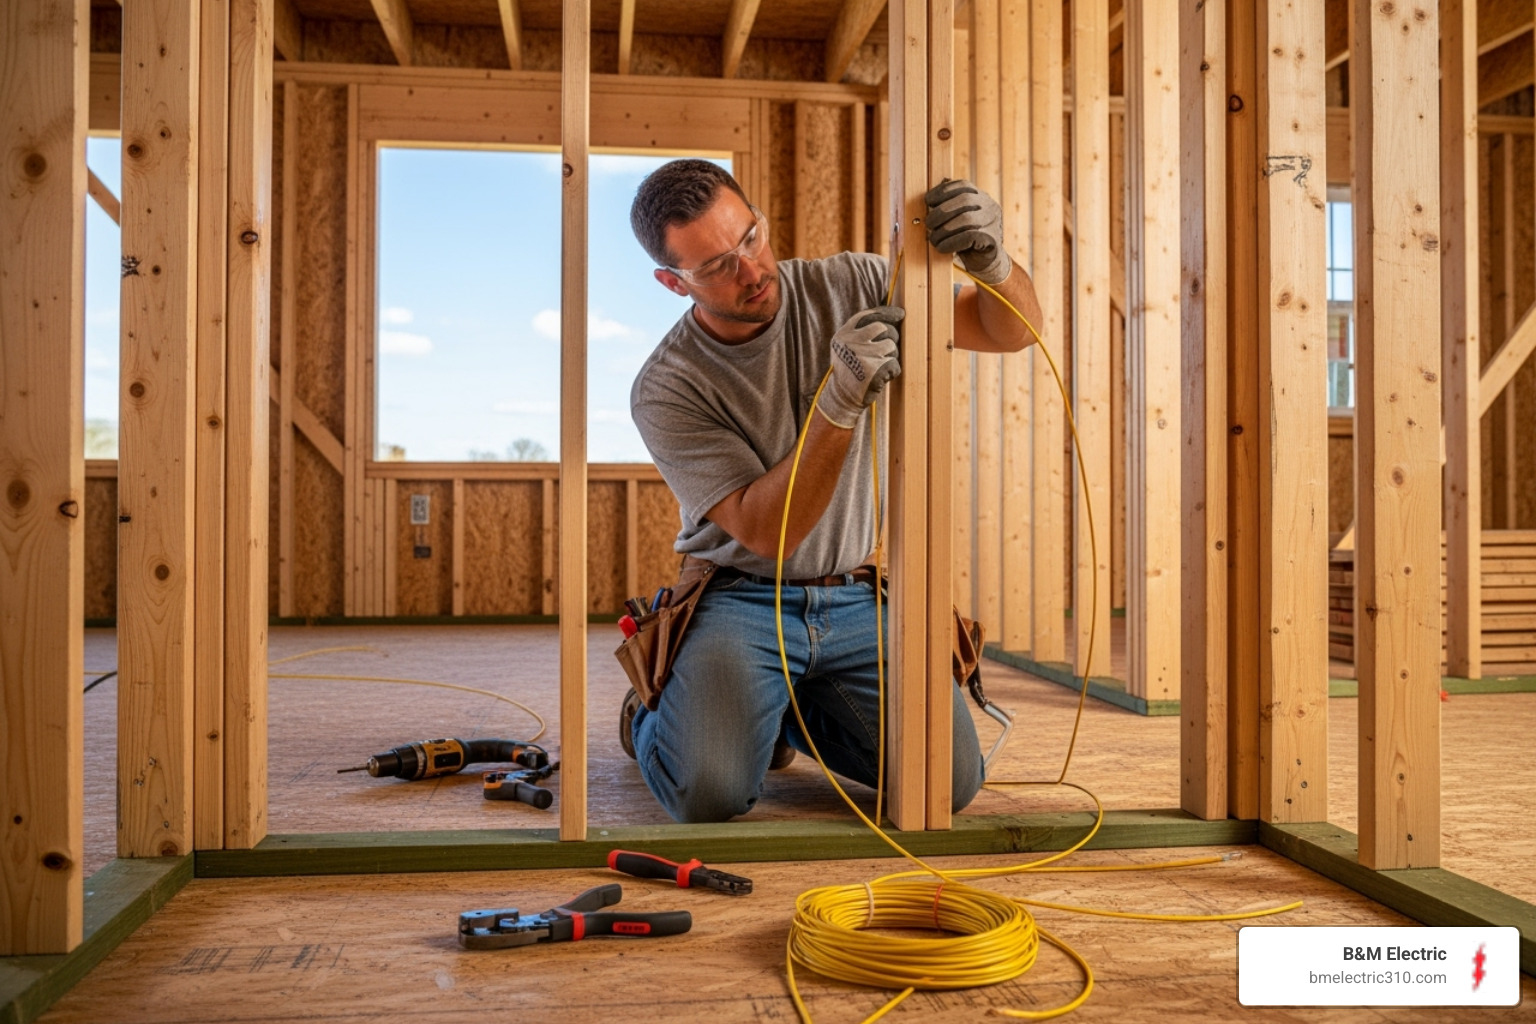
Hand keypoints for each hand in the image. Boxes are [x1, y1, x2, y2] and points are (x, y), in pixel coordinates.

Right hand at [819, 306, 903, 428]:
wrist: (843, 397)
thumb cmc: (850, 369)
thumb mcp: (846, 346)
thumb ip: (862, 331)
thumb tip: (892, 315)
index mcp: (844, 335)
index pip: (868, 315)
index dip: (886, 313)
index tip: (900, 314)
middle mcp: (852, 343)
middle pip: (884, 328)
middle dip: (892, 335)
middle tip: (889, 347)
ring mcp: (863, 356)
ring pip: (891, 346)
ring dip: (892, 355)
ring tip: (880, 365)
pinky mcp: (874, 371)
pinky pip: (894, 364)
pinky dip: (892, 371)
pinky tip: (881, 377)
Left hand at [924, 178, 1011, 284]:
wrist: (987, 262)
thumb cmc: (967, 240)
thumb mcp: (958, 220)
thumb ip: (949, 207)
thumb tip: (929, 198)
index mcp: (981, 197)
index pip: (963, 186)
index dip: (943, 191)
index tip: (928, 200)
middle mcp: (989, 206)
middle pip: (964, 200)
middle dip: (941, 211)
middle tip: (928, 224)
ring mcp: (993, 222)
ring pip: (966, 219)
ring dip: (944, 230)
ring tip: (934, 239)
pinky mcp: (991, 239)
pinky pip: (969, 237)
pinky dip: (951, 242)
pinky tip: (942, 247)